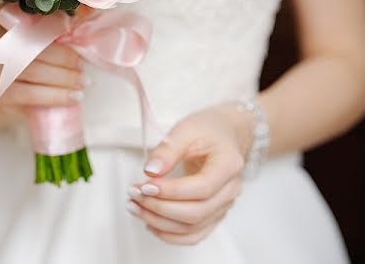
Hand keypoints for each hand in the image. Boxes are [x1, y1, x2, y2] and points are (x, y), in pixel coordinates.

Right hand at [0, 17, 85, 114]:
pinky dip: (53, 96)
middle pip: (30, 45)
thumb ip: (53, 26)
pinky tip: (71, 97)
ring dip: (62, 78)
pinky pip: (26, 94)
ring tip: (82, 82)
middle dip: (62, 57)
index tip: (70, 27)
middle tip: (82, 65)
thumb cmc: (28, 55)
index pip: (27, 14)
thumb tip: (80, 25)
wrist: (4, 86)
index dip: (49, 21)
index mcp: (2, 15)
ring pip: (30, 70)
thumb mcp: (35, 34)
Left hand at [126, 105, 253, 244]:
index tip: (145, 185)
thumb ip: (167, 150)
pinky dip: (170, 234)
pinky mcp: (214, 214)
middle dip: (160, 207)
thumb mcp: (186, 129)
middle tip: (134, 194)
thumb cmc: (208, 129)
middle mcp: (230, 190)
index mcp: (229, 165)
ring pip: (192, 227)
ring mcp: (224, 205)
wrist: (225, 135)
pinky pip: (194, 235)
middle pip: (196, 212)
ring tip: (135, 207)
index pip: (202, 187)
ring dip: (159, 222)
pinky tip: (150, 223)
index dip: (172, 191)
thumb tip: (150, 171)